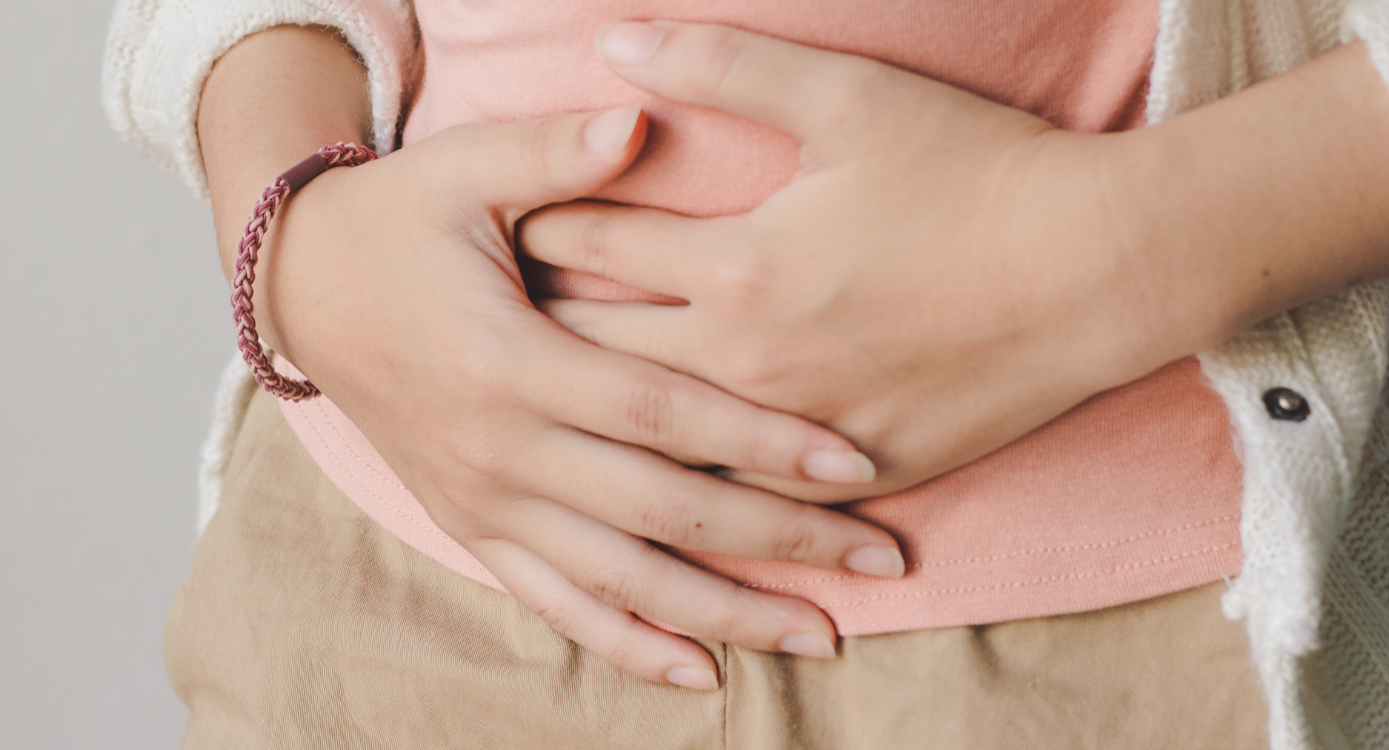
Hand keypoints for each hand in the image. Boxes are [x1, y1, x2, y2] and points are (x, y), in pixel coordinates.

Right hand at [252, 105, 906, 686]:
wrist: (304, 288)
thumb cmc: (397, 221)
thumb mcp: (462, 168)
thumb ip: (554, 154)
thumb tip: (640, 121)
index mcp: (507, 362)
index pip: (658, 414)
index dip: (758, 440)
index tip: (853, 460)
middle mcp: (498, 449)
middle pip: (658, 511)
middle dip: (776, 539)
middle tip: (879, 558)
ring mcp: (482, 500)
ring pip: (617, 578)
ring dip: (722, 614)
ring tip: (817, 637)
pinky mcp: (470, 525)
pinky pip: (554, 601)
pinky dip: (626, 644)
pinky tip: (699, 674)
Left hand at [520, 22, 1181, 501]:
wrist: (1105, 269)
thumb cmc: (979, 171)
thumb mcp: (849, 96)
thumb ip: (724, 66)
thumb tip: (615, 44)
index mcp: (737, 268)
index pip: (594, 248)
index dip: (535, 227)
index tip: (493, 224)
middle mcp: (750, 362)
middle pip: (602, 353)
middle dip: (537, 330)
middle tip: (482, 321)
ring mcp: (800, 431)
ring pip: (658, 442)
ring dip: (596, 421)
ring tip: (540, 408)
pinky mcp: (856, 474)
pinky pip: (743, 495)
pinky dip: (685, 484)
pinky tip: (646, 483)